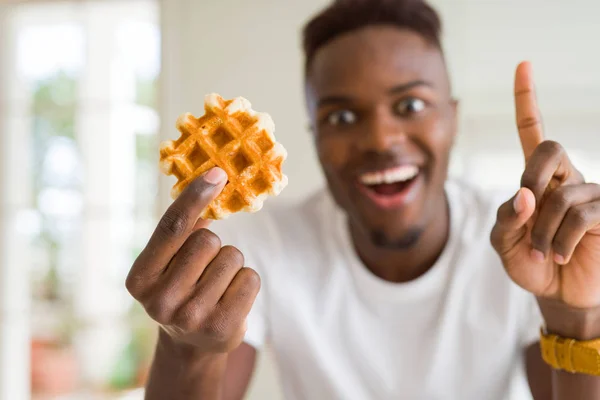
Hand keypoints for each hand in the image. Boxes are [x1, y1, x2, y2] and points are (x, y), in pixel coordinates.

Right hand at [126, 167, 260, 352]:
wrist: (191, 343)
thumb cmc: (181, 289)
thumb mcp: (168, 263)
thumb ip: (181, 230)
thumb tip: (212, 181)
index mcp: (140, 279)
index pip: (171, 227)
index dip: (195, 196)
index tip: (217, 173)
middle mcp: (160, 301)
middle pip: (208, 240)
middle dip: (213, 246)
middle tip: (204, 270)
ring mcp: (191, 317)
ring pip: (232, 257)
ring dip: (230, 265)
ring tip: (215, 286)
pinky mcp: (222, 328)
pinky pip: (250, 278)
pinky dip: (246, 282)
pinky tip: (230, 298)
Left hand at [491, 62, 599, 309]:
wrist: (556, 293)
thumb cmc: (530, 262)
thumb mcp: (505, 242)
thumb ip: (508, 217)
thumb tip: (525, 193)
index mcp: (536, 179)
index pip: (532, 132)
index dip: (528, 100)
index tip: (524, 65)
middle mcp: (564, 178)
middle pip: (549, 147)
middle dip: (532, 175)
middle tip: (526, 206)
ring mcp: (589, 194)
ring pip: (559, 194)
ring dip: (541, 230)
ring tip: (543, 252)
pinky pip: (580, 214)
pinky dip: (560, 239)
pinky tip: (560, 255)